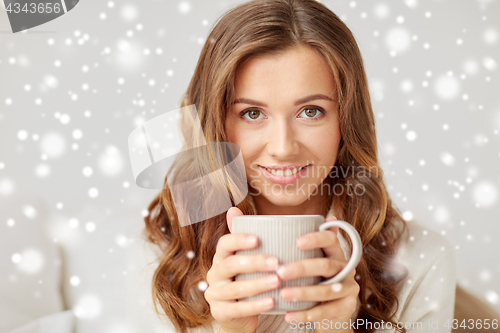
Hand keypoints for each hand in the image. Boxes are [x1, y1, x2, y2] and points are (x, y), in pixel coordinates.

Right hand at [204, 207, 280, 332]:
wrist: (238, 317)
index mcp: (221, 258)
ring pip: (235, 288)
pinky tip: (272, 302)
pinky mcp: (220, 313)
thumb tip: (233, 208)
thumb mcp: (246, 260)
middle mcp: (214, 274)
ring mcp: (215, 294)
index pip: (224, 244)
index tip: (258, 239)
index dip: (239, 240)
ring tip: (277, 281)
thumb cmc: (246, 281)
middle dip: (254, 262)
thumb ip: (244, 237)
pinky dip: (256, 305)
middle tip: (276, 262)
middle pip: (231, 265)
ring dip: (258, 284)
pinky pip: (238, 309)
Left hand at [277, 215, 359, 331]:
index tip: (297, 242)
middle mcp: (345, 268)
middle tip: (280, 272)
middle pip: (325, 265)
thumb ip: (307, 244)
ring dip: (303, 292)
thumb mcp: (314, 261)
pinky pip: (326, 311)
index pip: (330, 240)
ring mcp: (349, 288)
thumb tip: (309, 218)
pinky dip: (306, 315)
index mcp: (336, 253)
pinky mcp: (347, 308)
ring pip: (326, 290)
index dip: (316, 238)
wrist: (334, 311)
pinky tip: (289, 316)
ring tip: (284, 294)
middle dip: (302, 268)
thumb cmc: (317, 279)